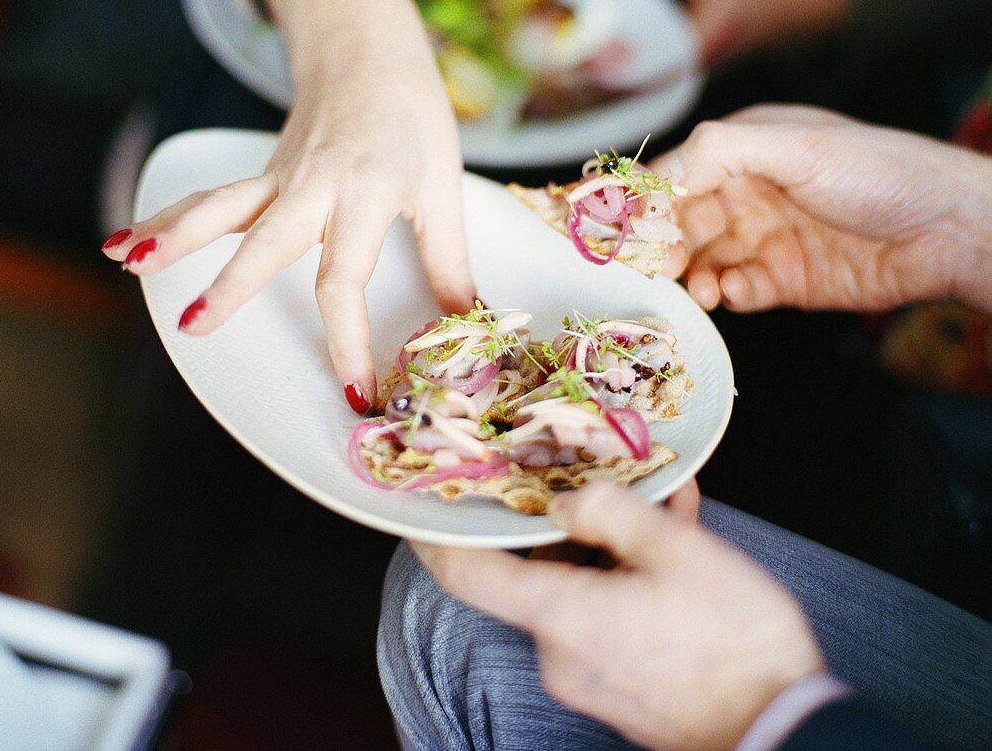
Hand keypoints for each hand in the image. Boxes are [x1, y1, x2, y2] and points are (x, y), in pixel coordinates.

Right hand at [103, 0, 475, 405]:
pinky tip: (125, 239)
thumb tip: (466, 323)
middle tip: (194, 326)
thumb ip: (448, 260)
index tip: (351, 388)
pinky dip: (169, 215)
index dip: (346, 336)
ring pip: (223, 207)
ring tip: (129, 263)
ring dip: (174, 234)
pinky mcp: (265, 173)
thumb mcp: (444, 187)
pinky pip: (213, 197)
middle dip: (230, 284)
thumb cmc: (415, 119)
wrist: (372, 55)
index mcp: (369, 191)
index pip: (345, 275)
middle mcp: (317, 184)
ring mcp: (283, 175)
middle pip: (267, 238)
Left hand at [415, 483, 823, 750]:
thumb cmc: (735, 644)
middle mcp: (561, 653)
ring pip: (581, 588)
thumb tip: (569, 504)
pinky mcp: (621, 688)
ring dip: (613, 547)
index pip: (466, 573)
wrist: (786, 733)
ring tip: (667, 510)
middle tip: (602, 479)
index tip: (418, 502)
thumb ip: (611, 513)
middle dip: (569, 522)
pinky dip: (629, 581)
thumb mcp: (677, 552)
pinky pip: (608, 617)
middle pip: (537, 570)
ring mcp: (590, 677)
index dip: (435, 535)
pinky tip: (677, 548)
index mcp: (561, 616)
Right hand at [655, 104, 991, 313]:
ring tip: (700, 289)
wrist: (952, 229)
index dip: (646, 202)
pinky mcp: (785, 280)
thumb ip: (719, 151)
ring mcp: (765, 238)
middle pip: (681, 223)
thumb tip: (655, 176)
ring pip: (704, 261)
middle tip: (660, 266)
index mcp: (745, 150)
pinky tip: (739, 294)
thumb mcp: (796, 145)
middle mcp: (748, 193)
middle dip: (665, 245)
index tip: (626, 230)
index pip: (675, 174)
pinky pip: (739, 290)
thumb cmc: (880, 170)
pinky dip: (730, 295)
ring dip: (693, 276)